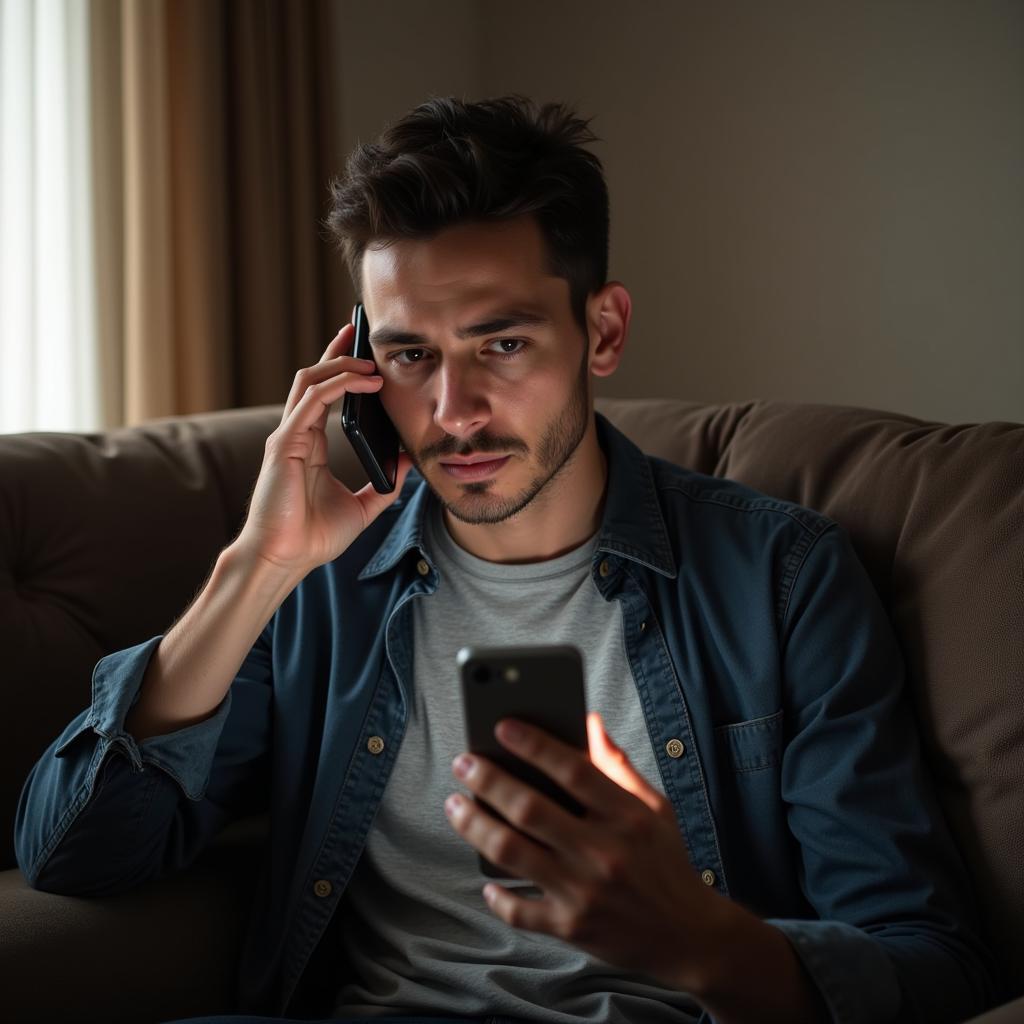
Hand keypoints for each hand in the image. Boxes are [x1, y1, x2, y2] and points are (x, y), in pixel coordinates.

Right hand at [233, 321, 412, 576]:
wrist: (286, 559)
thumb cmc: (313, 537)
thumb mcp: (363, 507)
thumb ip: (385, 484)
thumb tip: (409, 461)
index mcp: (310, 445)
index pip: (324, 394)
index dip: (341, 369)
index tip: (364, 352)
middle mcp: (296, 434)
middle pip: (314, 377)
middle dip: (337, 351)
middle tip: (362, 332)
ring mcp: (287, 436)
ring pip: (310, 381)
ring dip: (341, 365)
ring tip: (372, 363)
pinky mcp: (283, 443)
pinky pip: (310, 401)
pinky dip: (338, 385)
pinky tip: (365, 382)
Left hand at [444, 711, 736, 992]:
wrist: (689, 935)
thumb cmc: (665, 861)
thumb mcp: (653, 807)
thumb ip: (617, 764)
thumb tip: (589, 720)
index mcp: (627, 816)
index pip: (573, 769)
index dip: (534, 744)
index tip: (501, 726)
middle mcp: (604, 852)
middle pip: (531, 808)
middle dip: (488, 780)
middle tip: (463, 763)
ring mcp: (585, 892)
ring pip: (513, 852)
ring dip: (476, 825)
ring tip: (455, 804)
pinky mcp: (572, 928)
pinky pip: (520, 911)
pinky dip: (496, 896)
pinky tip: (484, 879)